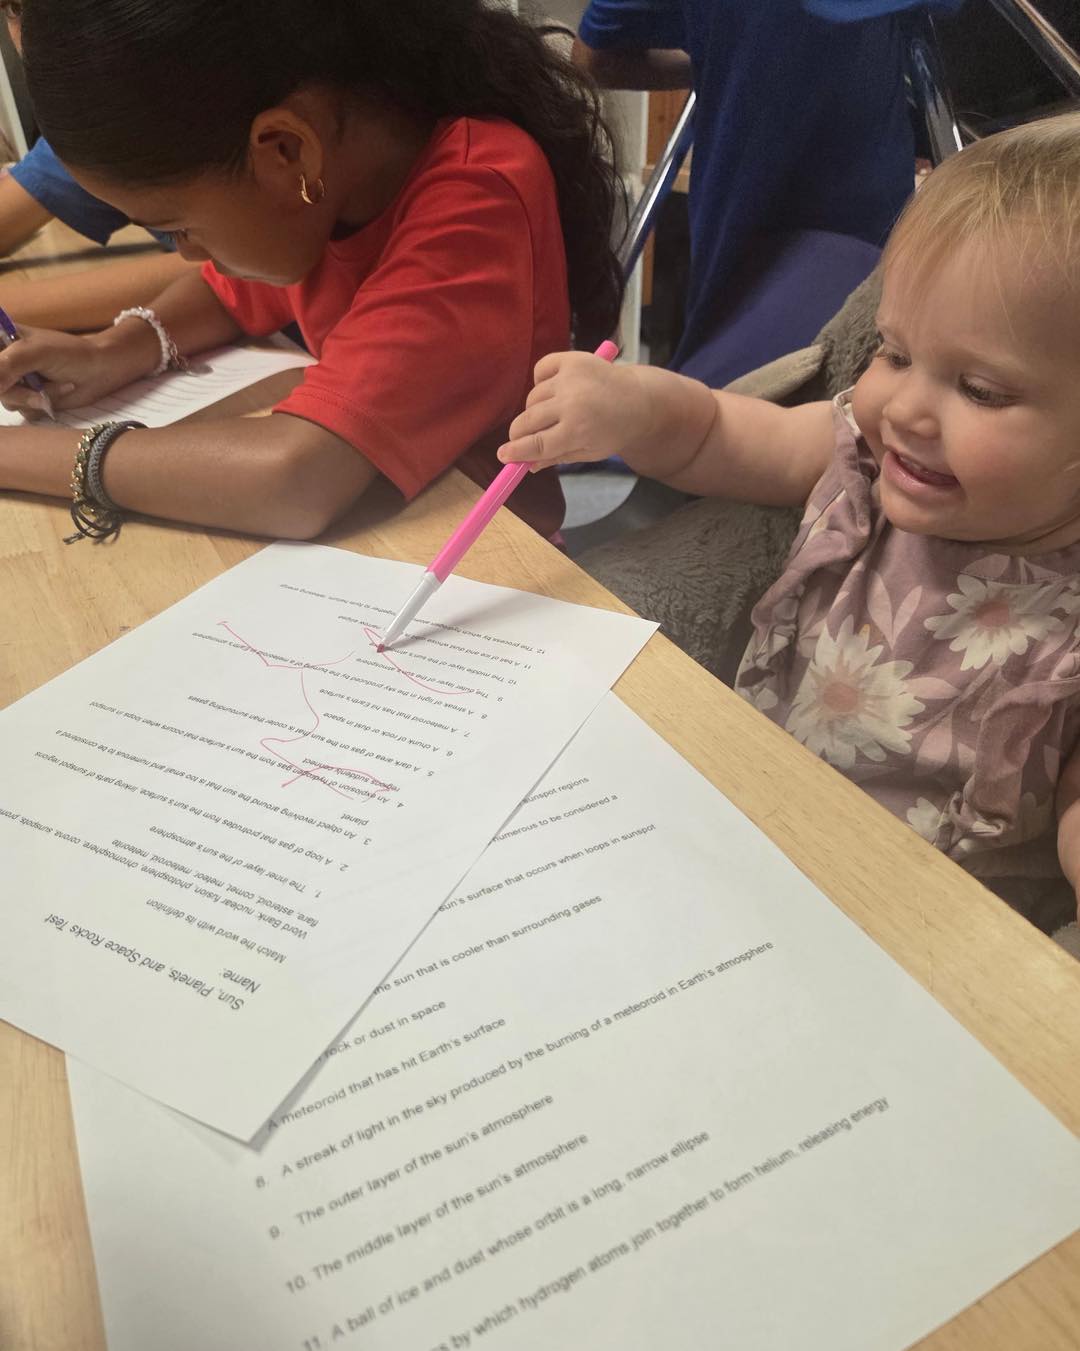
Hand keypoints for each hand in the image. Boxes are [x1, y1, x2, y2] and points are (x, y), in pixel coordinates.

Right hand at [0, 324, 142, 416]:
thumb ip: (8, 365)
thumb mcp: (36, 352)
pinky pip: (25, 410)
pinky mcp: (30, 399)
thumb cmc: (71, 353)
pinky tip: (60, 391)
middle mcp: (5, 361)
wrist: (101, 371)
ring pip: (7, 400)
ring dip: (33, 396)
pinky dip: (43, 404)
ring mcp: (17, 381)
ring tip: (58, 384)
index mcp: (1, 339)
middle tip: (36, 386)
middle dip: (17, 389)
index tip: (7, 379)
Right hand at [497, 350, 652, 471]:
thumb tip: (525, 465)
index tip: (503, 455)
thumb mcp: (588, 452)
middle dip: (519, 433)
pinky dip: (542, 382)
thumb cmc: (612, 431)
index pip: (535, 444)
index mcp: (578, 431)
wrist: (639, 400)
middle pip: (527, 421)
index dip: (515, 451)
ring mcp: (571, 378)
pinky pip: (540, 371)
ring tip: (554, 413)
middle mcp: (572, 403)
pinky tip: (555, 390)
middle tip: (519, 439)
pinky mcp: (572, 359)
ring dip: (535, 409)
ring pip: (532, 398)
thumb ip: (555, 457)